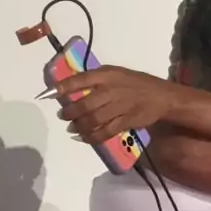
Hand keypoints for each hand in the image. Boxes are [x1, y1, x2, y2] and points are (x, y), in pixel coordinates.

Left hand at [46, 66, 175, 143]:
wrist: (161, 96)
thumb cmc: (136, 82)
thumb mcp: (116, 73)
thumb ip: (96, 80)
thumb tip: (73, 88)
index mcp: (108, 75)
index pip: (81, 80)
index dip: (63, 87)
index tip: (48, 94)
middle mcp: (112, 90)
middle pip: (85, 104)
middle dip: (70, 112)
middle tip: (62, 115)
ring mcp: (119, 107)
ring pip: (93, 120)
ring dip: (79, 126)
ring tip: (72, 128)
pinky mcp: (126, 122)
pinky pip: (105, 132)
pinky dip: (92, 137)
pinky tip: (84, 137)